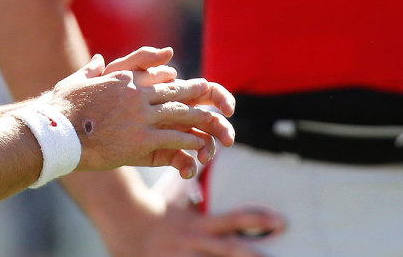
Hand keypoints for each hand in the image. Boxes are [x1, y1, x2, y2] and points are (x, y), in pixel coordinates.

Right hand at [48, 54, 236, 178]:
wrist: (54, 131)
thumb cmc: (61, 108)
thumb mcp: (78, 80)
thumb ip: (93, 69)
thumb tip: (98, 61)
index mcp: (125, 79)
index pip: (161, 78)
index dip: (179, 82)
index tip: (192, 84)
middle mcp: (137, 94)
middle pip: (177, 94)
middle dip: (200, 97)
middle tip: (219, 101)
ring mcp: (140, 117)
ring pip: (180, 116)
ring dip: (202, 121)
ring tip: (218, 126)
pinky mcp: (139, 141)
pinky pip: (173, 140)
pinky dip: (189, 143)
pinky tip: (201, 147)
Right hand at [102, 173, 284, 256]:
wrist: (121, 219)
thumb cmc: (155, 207)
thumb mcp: (178, 193)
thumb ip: (196, 183)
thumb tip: (212, 156)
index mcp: (199, 223)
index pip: (233, 219)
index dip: (257, 219)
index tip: (280, 221)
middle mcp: (194, 241)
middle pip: (229, 250)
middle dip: (254, 254)